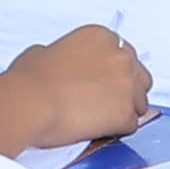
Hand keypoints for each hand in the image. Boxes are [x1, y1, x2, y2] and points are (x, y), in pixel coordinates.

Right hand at [0, 22, 151, 154]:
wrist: (29, 103)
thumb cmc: (29, 80)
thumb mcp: (43, 52)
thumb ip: (64, 54)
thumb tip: (58, 62)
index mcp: (100, 37)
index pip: (121, 52)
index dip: (111, 70)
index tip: (102, 81)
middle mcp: (120, 56)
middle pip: (139, 76)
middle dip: (127, 89)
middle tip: (106, 102)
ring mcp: (127, 85)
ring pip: (140, 102)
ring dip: (125, 111)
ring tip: (101, 120)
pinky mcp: (126, 114)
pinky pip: (131, 125)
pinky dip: (118, 130)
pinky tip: (99, 131)